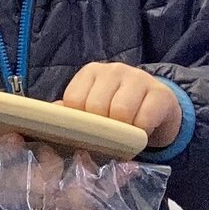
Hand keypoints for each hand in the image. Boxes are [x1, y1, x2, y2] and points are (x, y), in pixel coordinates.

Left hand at [61, 63, 181, 148]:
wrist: (159, 109)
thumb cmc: (117, 110)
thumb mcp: (93, 110)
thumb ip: (71, 114)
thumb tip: (48, 122)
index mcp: (90, 72)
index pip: (74, 100)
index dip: (79, 123)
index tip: (87, 133)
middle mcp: (113, 70)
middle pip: (95, 106)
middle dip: (100, 130)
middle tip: (108, 139)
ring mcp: (138, 77)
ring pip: (120, 111)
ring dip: (121, 134)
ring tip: (124, 138)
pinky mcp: (160, 93)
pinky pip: (144, 120)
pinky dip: (140, 135)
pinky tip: (141, 135)